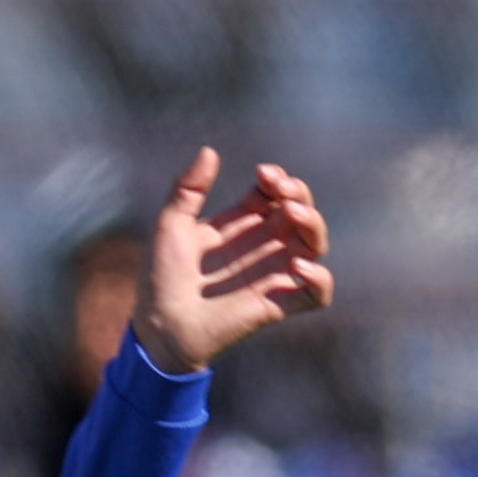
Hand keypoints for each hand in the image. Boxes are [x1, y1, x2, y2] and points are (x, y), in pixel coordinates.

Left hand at [130, 148, 330, 373]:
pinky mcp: (279, 304)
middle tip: (282, 191)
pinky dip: (319, 279)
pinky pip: (317, 293)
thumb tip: (209, 150)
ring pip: (315, 245)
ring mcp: (273, 275)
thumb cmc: (161, 277)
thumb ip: (188, 189)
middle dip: (299, 196)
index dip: (277, 181)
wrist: (158, 326)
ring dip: (313, 225)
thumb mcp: (171, 225)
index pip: (274, 195)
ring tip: (292, 215)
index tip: (265, 174)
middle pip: (300, 214)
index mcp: (240, 226)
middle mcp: (261, 247)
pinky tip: (297, 266)